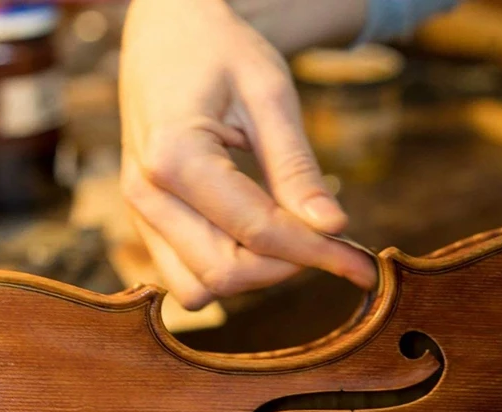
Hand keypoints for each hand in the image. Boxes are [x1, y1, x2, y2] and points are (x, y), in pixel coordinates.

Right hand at [120, 0, 374, 309]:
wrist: (164, 33)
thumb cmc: (217, 50)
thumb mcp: (269, 94)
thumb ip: (296, 167)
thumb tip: (332, 228)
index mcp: (175, 155)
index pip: (258, 232)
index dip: (317, 254)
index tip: (362, 265)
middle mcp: (147, 194)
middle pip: (225, 272)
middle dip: (285, 268)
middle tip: (327, 243)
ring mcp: (139, 213)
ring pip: (200, 289)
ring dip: (252, 277)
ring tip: (289, 239)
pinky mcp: (145, 224)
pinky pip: (184, 278)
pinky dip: (224, 273)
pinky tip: (256, 242)